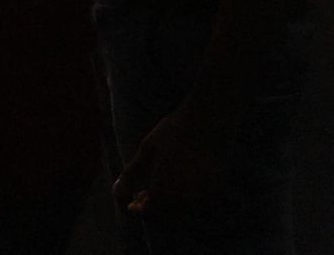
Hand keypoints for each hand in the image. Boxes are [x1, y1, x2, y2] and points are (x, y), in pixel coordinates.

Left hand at [113, 107, 229, 218]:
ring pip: (181, 210)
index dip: (137, 210)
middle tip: (142, 195)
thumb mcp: (147, 150)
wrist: (207, 120)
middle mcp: (184, 201)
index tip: (131, 205)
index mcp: (164, 193)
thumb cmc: (173, 132)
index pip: (148, 213)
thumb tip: (117, 192)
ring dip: (168, 204)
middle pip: (165, 214)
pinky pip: (197, 202)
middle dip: (152, 208)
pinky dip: (185, 198)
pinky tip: (180, 181)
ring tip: (160, 186)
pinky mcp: (215, 192)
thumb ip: (130, 175)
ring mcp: (203, 198)